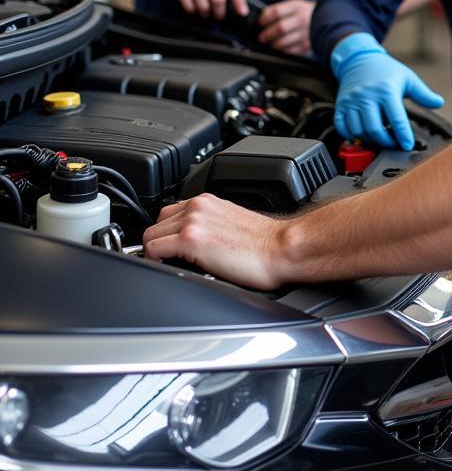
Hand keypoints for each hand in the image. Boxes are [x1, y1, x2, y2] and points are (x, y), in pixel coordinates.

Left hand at [143, 193, 286, 289]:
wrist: (282, 249)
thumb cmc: (265, 243)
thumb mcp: (232, 223)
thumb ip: (209, 224)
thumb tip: (194, 243)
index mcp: (208, 202)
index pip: (169, 213)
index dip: (167, 234)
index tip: (170, 248)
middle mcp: (198, 207)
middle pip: (156, 224)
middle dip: (160, 243)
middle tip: (172, 260)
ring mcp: (193, 221)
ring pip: (150, 236)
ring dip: (157, 253)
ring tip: (173, 266)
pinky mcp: (191, 240)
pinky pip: (153, 250)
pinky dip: (156, 261)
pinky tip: (173, 268)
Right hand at [153, 0, 246, 20]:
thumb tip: (234, 0)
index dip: (240, 2)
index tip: (243, 12)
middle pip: (218, 1)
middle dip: (220, 12)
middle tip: (219, 15)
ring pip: (204, 7)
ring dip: (205, 13)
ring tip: (205, 11)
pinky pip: (189, 7)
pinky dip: (193, 10)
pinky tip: (193, 6)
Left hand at [258, 0, 313, 54]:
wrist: (329, 19)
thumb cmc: (306, 13)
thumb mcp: (295, 6)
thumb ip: (280, 11)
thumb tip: (262, 19)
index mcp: (297, 7)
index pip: (276, 12)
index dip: (265, 18)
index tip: (260, 22)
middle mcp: (302, 19)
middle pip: (280, 28)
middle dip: (267, 34)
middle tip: (262, 37)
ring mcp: (306, 33)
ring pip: (284, 41)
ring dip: (274, 44)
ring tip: (271, 43)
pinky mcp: (308, 45)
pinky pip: (291, 50)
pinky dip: (283, 50)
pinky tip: (282, 48)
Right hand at [331, 32, 443, 150]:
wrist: (359, 59)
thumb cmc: (386, 70)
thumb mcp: (408, 79)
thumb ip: (423, 93)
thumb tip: (439, 103)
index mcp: (386, 90)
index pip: (396, 118)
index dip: (403, 135)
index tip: (407, 146)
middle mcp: (367, 96)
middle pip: (375, 129)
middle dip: (386, 142)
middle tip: (394, 144)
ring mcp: (351, 101)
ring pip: (359, 130)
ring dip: (370, 139)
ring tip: (381, 137)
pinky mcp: (341, 105)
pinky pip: (342, 127)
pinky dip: (352, 135)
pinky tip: (363, 133)